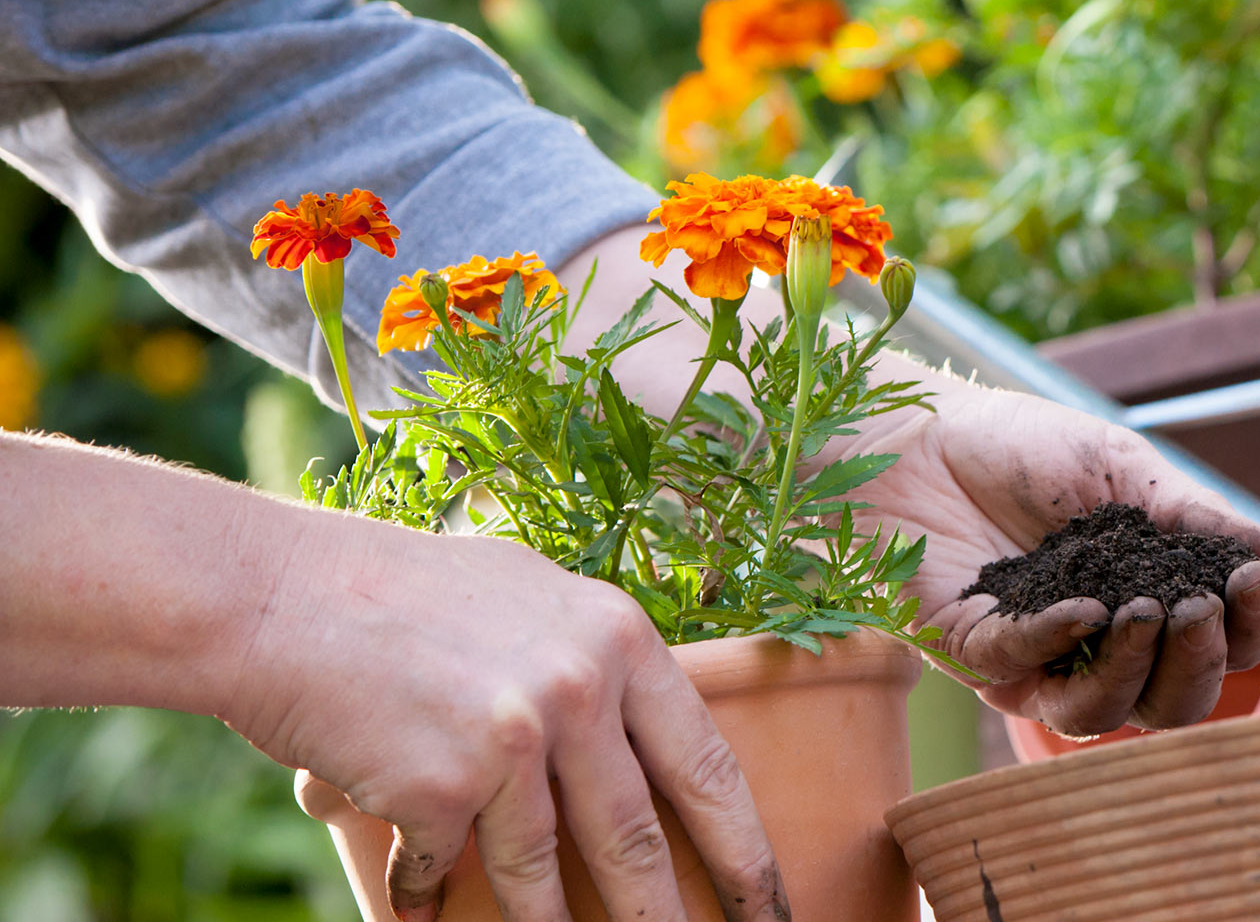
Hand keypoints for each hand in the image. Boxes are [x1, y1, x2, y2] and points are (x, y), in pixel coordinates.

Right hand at [227, 517, 786, 921]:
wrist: (270, 594)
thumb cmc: (395, 593)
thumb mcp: (527, 597)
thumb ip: (590, 656)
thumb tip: (638, 725)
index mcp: (619, 639)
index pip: (708, 767)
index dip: (743, 850)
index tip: (766, 904)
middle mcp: (580, 689)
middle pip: (637, 839)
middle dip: (664, 919)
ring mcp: (513, 742)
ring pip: (542, 874)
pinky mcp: (442, 788)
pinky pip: (443, 872)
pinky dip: (425, 901)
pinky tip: (419, 921)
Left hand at [842, 383, 1259, 736]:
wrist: (916, 431)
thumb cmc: (1019, 450)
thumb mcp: (1125, 472)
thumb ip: (1199, 520)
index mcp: (1146, 602)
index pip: (1219, 648)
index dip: (1251, 629)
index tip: (1258, 578)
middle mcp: (1097, 646)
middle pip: (1171, 706)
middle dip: (1201, 665)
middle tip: (1200, 608)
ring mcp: (1035, 660)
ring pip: (1100, 719)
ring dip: (1135, 671)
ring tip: (1143, 610)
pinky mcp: (971, 656)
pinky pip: (1023, 674)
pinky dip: (1059, 644)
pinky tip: (1083, 607)